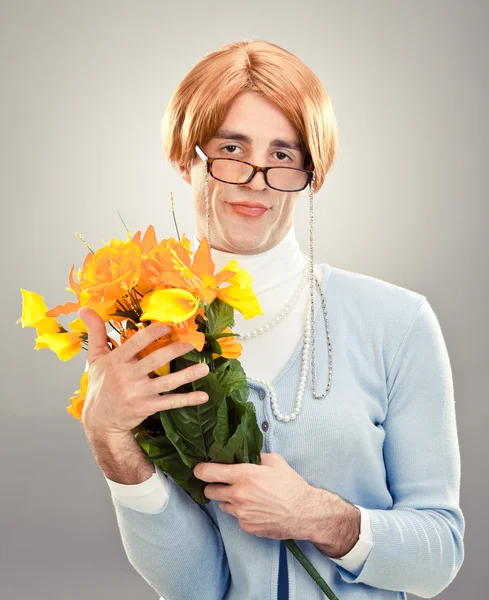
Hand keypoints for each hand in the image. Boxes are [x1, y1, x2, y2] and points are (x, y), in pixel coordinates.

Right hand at [78, 306, 209, 438]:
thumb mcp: (95, 358)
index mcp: (116, 360)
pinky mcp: (147, 407)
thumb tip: (83, 308)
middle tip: (193, 343)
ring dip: (187, 375)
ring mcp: (138, 393)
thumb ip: (95, 332)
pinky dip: (187, 400)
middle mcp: (128, 376)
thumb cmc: (100, 385)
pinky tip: (202, 396)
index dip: (153, 333)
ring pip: (167, 382)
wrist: (99, 420)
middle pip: (155, 360)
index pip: (137, 342)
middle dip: (176, 350)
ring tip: (205, 368)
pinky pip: (170, 402)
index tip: (169, 325)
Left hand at [194, 452, 314, 539]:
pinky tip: (255, 508)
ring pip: (222, 505)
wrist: (305, 512)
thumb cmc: (291, 485)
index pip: (209, 472)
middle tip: (222, 482)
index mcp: (244, 475)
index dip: (200, 470)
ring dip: (228, 499)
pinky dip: (240, 512)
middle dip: (213, 486)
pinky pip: (235, 517)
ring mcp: (241, 513)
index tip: (199, 469)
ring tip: (244, 496)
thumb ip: (254, 456)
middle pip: (209, 491)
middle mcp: (238, 495)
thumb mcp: (274, 461)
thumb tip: (241, 453)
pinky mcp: (246, 527)